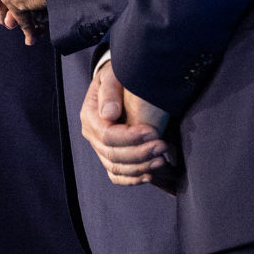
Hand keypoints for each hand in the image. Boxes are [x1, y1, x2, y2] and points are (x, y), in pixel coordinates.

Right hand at [80, 61, 176, 187]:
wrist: (117, 82)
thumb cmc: (117, 76)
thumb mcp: (113, 75)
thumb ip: (110, 92)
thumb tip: (109, 114)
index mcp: (90, 115)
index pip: (107, 135)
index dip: (130, 137)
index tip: (153, 131)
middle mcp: (91, 134)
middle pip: (113, 155)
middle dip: (140, 153)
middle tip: (163, 146)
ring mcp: (99, 147)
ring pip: (116, 168)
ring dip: (140, 167)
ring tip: (162, 160)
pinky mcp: (109, 156)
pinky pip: (117, 175)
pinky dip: (133, 179)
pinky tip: (150, 175)